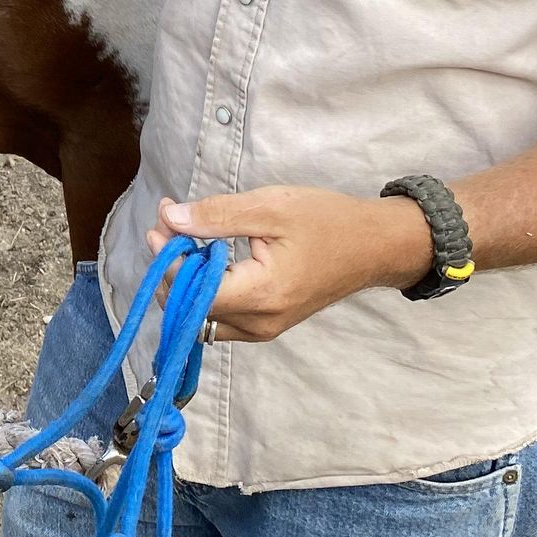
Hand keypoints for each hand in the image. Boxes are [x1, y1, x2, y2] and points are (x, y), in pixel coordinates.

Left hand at [147, 187, 432, 341]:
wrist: (375, 246)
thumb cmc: (328, 222)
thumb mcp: (271, 207)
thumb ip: (217, 216)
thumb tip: (170, 219)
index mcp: (260, 296)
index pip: (191, 291)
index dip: (168, 258)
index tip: (162, 222)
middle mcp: (259, 323)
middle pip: (191, 306)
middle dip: (171, 264)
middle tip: (169, 221)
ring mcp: (264, 330)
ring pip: (202, 315)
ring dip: (184, 278)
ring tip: (184, 234)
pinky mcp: (267, 325)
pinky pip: (220, 316)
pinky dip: (204, 288)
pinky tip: (205, 255)